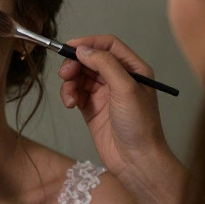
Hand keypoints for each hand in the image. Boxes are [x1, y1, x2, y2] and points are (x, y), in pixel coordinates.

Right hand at [58, 35, 174, 184]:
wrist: (136, 160)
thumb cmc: (140, 125)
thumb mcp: (126, 88)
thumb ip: (105, 64)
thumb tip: (83, 49)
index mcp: (134, 69)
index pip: (109, 45)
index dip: (89, 43)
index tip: (70, 47)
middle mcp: (119, 79)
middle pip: (91, 59)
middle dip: (75, 63)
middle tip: (65, 73)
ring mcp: (105, 94)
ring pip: (81, 76)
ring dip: (70, 81)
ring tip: (69, 95)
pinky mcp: (93, 109)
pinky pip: (76, 93)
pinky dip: (69, 94)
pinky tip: (70, 103)